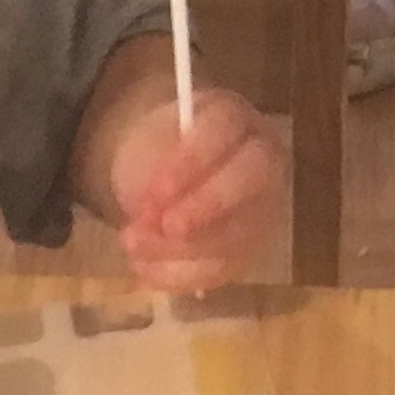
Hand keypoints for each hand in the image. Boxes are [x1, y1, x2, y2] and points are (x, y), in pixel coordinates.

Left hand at [99, 86, 285, 292]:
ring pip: (234, 235)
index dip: (194, 161)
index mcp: (234, 119)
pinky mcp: (246, 250)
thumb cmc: (160, 150)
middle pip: (247, 181)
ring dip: (181, 249)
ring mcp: (260, 209)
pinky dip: (179, 275)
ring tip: (133, 247)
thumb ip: (154, 166)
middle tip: (164, 226)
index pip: (225, 129)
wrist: (164, 174)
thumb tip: (155, 209)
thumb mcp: (149, 143)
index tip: (158, 190)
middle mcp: (261, 160)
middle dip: (204, 207)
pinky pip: (221, 270)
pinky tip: (144, 270)